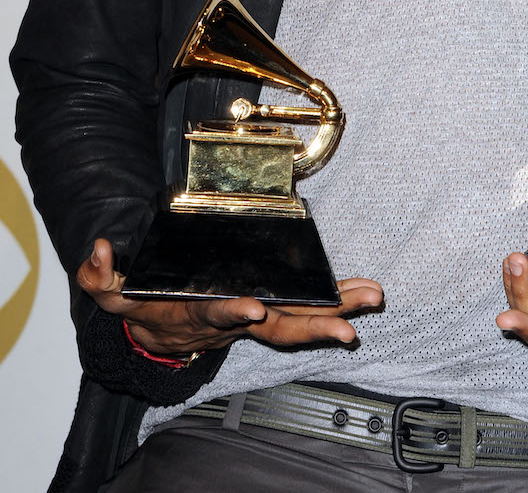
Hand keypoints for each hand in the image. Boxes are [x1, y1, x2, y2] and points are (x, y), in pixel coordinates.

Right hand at [77, 238, 382, 357]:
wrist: (160, 335)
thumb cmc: (145, 306)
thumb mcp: (114, 294)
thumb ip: (100, 276)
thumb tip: (99, 250)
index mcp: (197, 313)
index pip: (216, 314)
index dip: (233, 314)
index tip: (252, 309)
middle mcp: (235, 320)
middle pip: (276, 328)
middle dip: (312, 328)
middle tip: (347, 328)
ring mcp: (257, 318)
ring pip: (300, 320)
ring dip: (337, 312)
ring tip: (371, 298)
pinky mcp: (271, 310)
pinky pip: (307, 309)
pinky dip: (336, 302)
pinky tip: (364, 292)